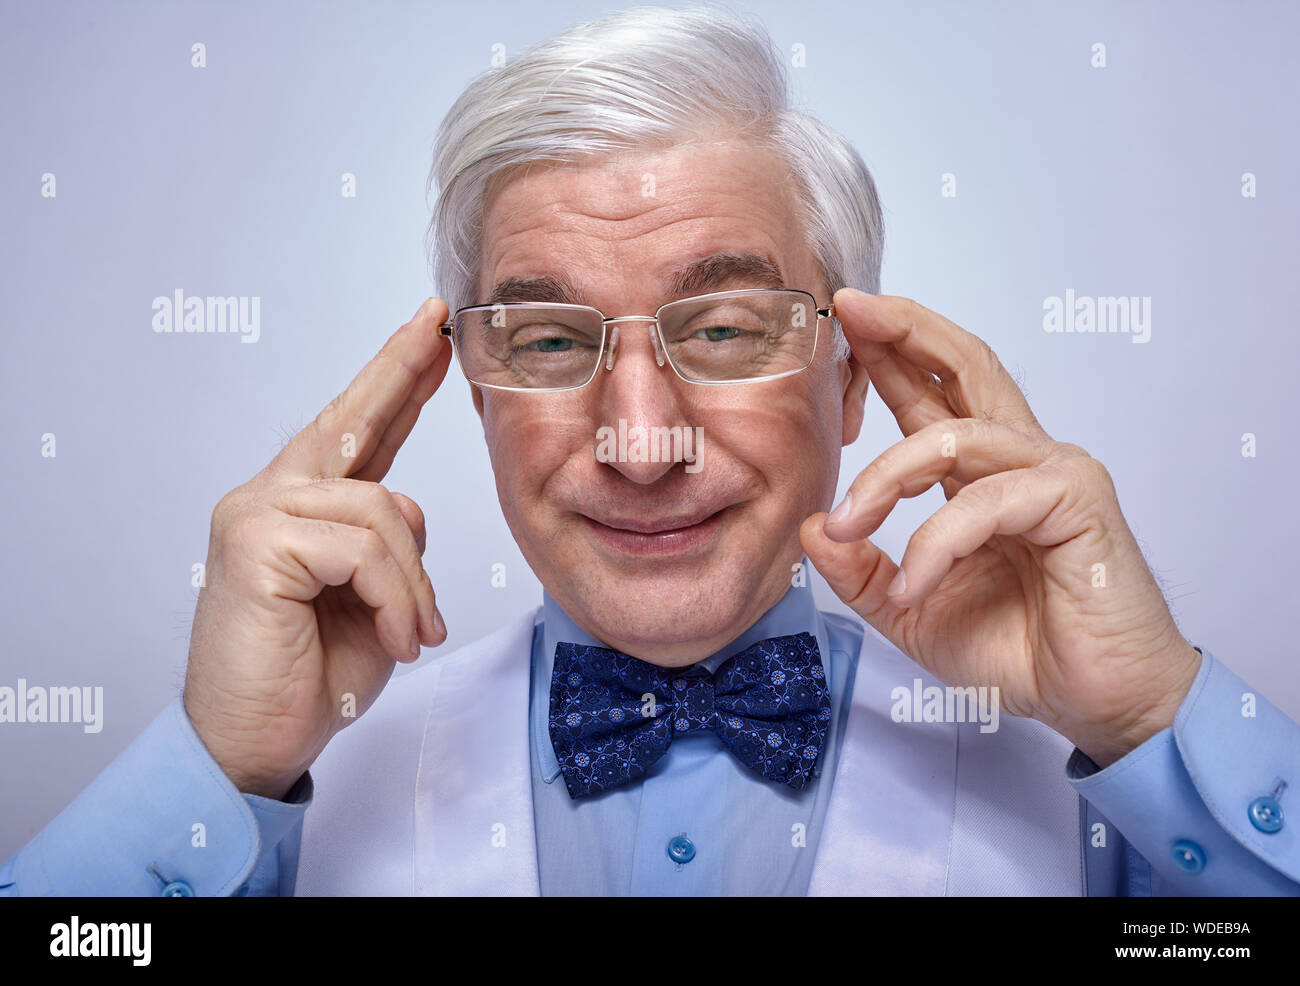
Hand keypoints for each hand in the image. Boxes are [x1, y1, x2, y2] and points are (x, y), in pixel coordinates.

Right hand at [183, 298, 452, 798]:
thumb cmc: (312, 677)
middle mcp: (272, 498)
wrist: (257, 744)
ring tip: (414, 636)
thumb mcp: (377, 602)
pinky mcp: (255, 540)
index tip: (428, 338)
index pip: (357, 433)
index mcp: (304, 510)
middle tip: (434, 321)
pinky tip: (396, 638)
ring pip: (380, 511)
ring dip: (413, 584)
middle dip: (398, 370)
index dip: (395, 384)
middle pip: (350, 421)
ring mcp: (257, 512)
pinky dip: (394, 598)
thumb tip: (408, 508)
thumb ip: (390, 546)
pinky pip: (363, 548)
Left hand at [800, 289, 1200, 766]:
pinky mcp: (1077, 502)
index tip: (842, 321)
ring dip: (885, 478)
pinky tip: (914, 587)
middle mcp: (1020, 459)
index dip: (890, 354)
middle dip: (905, 331)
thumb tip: (811, 530)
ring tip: (847, 527)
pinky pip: (986, 503)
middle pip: (966, 366)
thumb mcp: (911, 611)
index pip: (932, 395)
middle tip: (851, 308)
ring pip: (954, 437)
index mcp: (983, 475)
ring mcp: (1054, 472)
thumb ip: (863, 572)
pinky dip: (936, 544)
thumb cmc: (1019, 649)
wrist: (1094, 701)